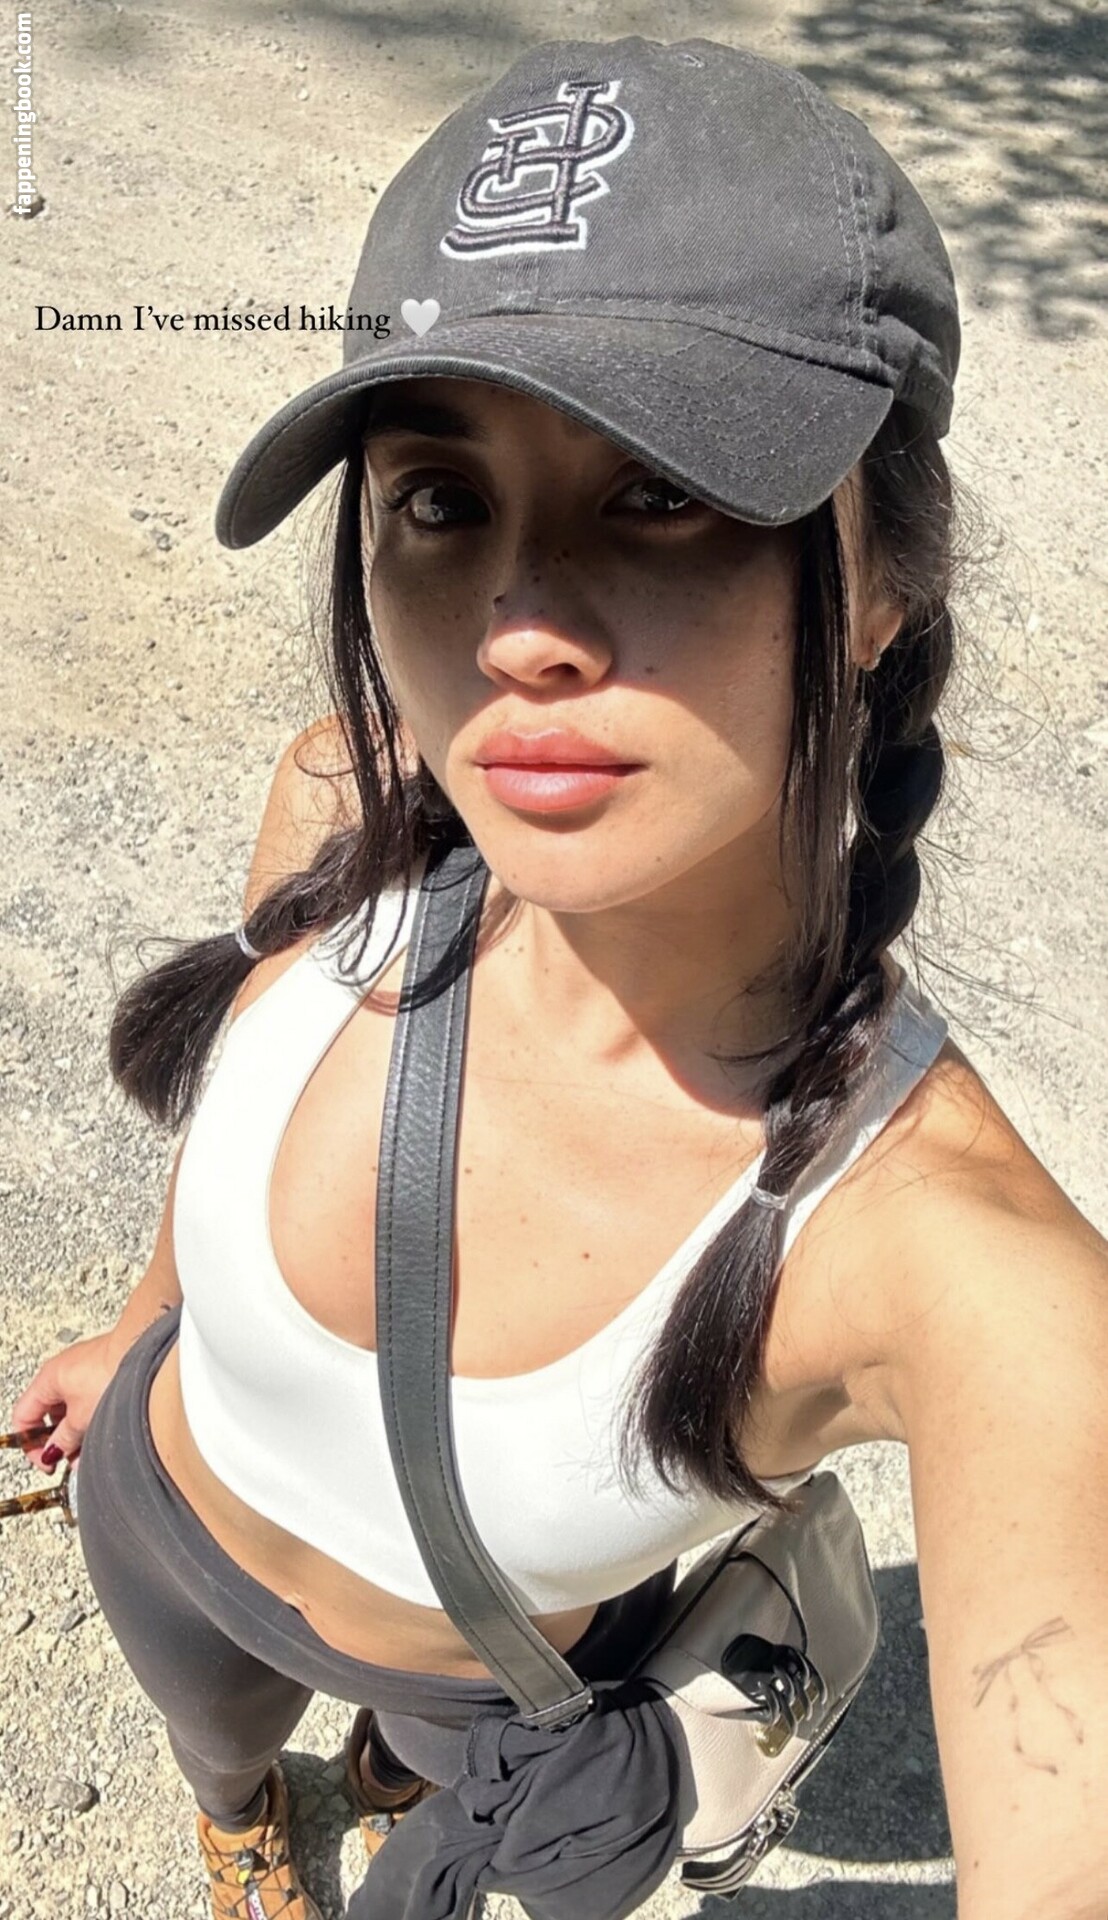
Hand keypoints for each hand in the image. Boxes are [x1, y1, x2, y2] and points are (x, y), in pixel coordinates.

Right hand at [6, 1330, 123, 1471]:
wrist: (146, 1351)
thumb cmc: (112, 1373)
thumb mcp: (82, 1419)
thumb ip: (64, 1439)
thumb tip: (54, 1451)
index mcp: (47, 1380)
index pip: (23, 1417)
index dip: (31, 1444)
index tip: (47, 1462)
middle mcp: (62, 1371)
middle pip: (49, 1415)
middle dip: (59, 1441)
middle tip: (71, 1459)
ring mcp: (84, 1369)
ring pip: (71, 1409)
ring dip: (77, 1433)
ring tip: (92, 1451)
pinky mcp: (105, 1370)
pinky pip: (89, 1400)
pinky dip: (93, 1418)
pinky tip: (106, 1433)